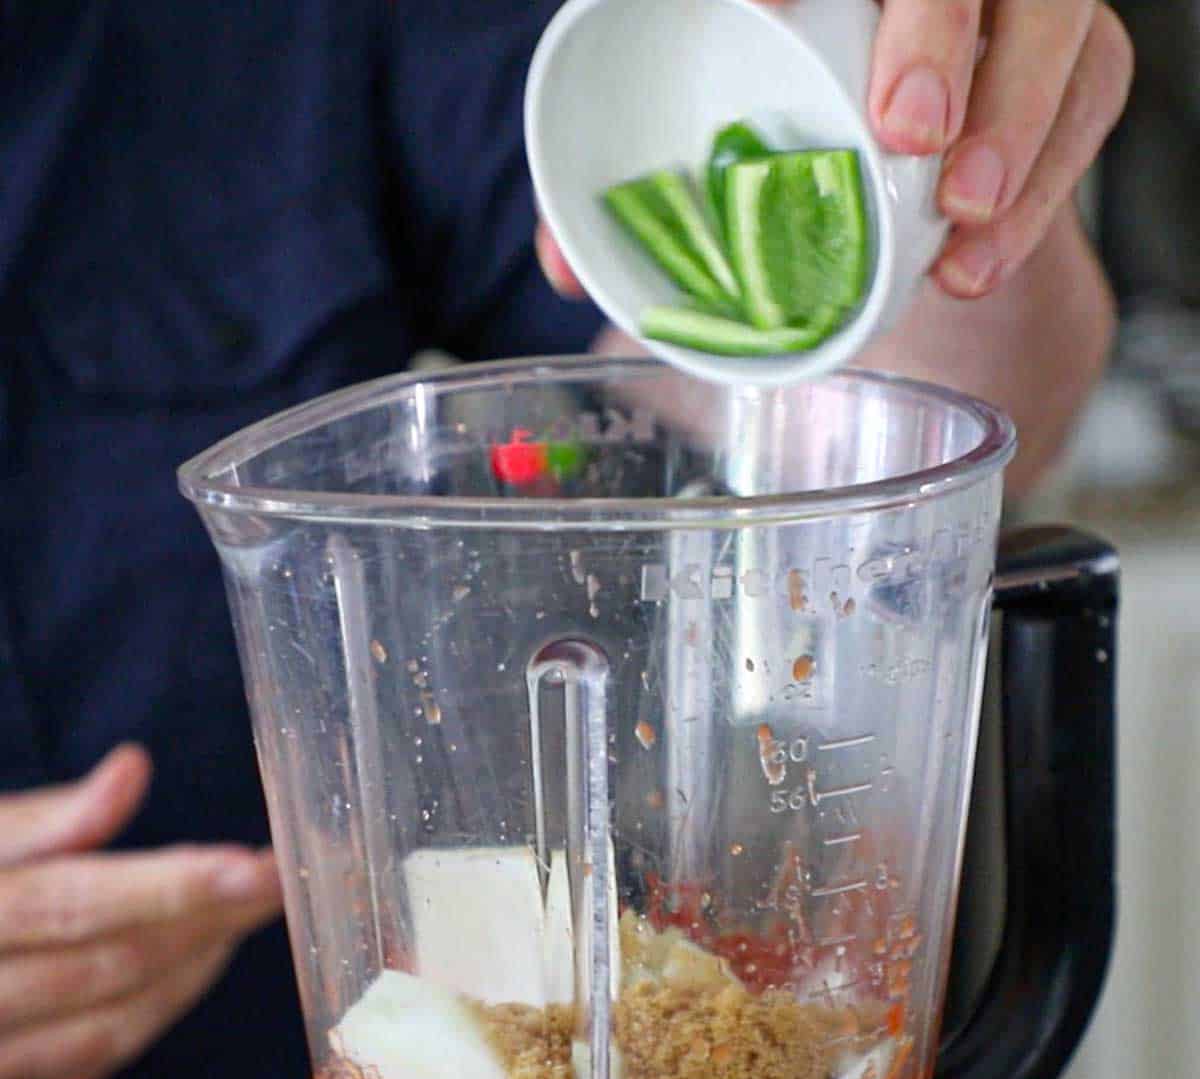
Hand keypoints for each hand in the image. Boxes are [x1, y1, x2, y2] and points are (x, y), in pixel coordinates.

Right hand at [0, 746, 281, 1078]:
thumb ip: (43, 819)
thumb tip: (132, 767)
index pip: (74, 903)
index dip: (173, 886)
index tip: (257, 866)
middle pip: (108, 966)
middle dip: (207, 922)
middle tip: (277, 881)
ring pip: (107, 1029)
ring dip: (189, 973)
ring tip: (242, 918)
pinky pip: (84, 1074)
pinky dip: (147, 1021)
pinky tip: (188, 973)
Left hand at [535, 0, 1133, 302]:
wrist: (888, 131)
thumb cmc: (782, 119)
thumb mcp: (706, 119)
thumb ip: (641, 171)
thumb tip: (563, 263)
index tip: (767, 6)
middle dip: (943, 26)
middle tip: (906, 125)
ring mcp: (1006, 0)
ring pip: (1052, 19)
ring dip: (1016, 119)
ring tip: (958, 211)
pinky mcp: (1066, 53)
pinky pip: (1088, 96)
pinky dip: (1040, 185)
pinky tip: (977, 254)